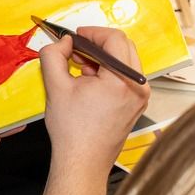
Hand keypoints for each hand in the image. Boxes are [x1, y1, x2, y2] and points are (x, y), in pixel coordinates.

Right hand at [38, 27, 149, 178]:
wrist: (83, 162)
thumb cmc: (73, 131)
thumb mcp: (55, 87)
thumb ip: (54, 55)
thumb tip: (62, 42)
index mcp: (121, 80)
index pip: (114, 38)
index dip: (92, 32)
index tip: (76, 36)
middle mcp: (138, 87)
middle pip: (123, 46)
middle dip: (98, 43)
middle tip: (76, 49)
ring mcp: (140, 96)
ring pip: (125, 60)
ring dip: (103, 57)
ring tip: (81, 68)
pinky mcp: (137, 103)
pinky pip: (126, 75)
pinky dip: (109, 71)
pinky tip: (90, 80)